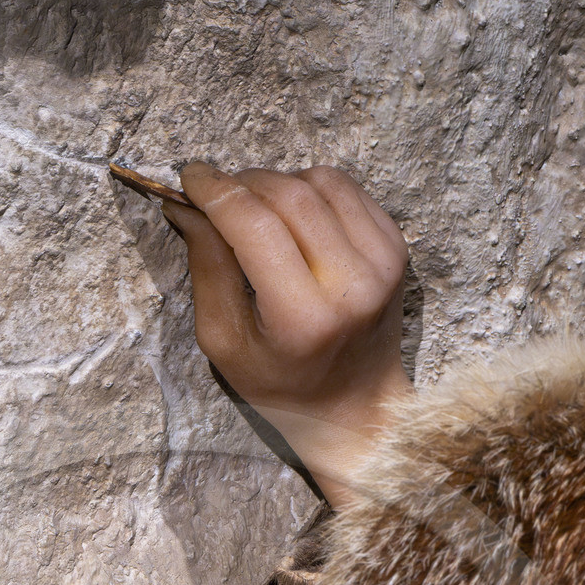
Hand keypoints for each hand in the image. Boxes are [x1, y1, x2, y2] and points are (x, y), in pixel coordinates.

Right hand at [164, 163, 410, 508]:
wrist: (358, 408)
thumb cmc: (280, 384)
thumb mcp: (224, 342)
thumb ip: (206, 268)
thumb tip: (187, 204)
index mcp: (303, 317)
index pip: (255, 225)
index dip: (216, 190)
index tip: (189, 176)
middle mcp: (352, 284)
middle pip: (287, 194)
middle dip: (242, 182)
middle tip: (215, 193)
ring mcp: (383, 262)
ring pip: (319, 181)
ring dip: (277, 182)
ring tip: (255, 209)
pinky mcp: (397, 247)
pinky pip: (346, 190)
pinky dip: (312, 189)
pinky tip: (294, 217)